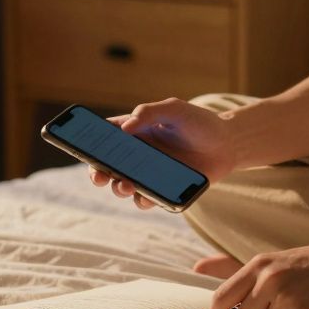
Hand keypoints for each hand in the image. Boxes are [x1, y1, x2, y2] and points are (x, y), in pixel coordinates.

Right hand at [91, 97, 237, 209]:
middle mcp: (137, 154)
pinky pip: (146, 199)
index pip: (104, 137)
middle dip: (97, 172)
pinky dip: (143, 199)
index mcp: (134, 132)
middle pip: (106, 166)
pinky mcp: (163, 190)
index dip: (88, 142)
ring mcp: (149, 174)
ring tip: (125, 184)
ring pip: (122, 185)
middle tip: (99, 175)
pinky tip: (146, 195)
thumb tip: (126, 127)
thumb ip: (150, 112)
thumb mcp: (175, 109)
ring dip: (118, 188)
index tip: (80, 147)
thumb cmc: (199, 122)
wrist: (228, 145)